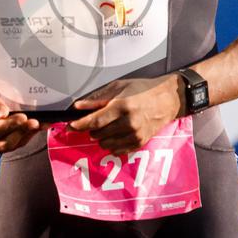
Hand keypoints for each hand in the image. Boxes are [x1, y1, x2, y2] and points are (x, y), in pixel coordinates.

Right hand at [0, 87, 50, 154]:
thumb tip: (2, 113)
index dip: (8, 126)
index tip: (22, 117)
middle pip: (4, 142)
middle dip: (20, 130)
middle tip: (33, 121)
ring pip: (15, 145)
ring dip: (27, 133)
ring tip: (37, 122)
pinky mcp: (10, 146)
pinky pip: (22, 143)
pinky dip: (32, 133)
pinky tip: (41, 124)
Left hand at [68, 75, 184, 155]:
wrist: (167, 100)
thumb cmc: (142, 90)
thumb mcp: (119, 87)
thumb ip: (97, 98)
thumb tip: (79, 106)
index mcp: (122, 106)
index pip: (95, 121)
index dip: (80, 125)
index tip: (70, 126)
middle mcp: (128, 123)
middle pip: (98, 134)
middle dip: (92, 129)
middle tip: (96, 120)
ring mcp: (135, 135)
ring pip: (106, 144)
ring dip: (101, 137)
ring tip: (108, 126)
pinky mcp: (139, 143)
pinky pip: (117, 150)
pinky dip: (111, 144)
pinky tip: (116, 133)